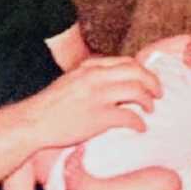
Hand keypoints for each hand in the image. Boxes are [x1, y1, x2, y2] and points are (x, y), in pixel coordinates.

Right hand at [15, 56, 160, 147]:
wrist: (33, 122)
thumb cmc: (49, 106)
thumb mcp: (70, 81)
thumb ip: (89, 78)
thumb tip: (109, 83)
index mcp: (89, 66)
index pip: (125, 62)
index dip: (141, 71)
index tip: (146, 80)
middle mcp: (95, 77)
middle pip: (137, 72)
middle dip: (152, 82)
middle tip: (158, 93)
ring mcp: (98, 96)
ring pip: (137, 91)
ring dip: (149, 101)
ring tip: (150, 110)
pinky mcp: (99, 117)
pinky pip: (129, 116)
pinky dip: (139, 122)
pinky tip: (140, 127)